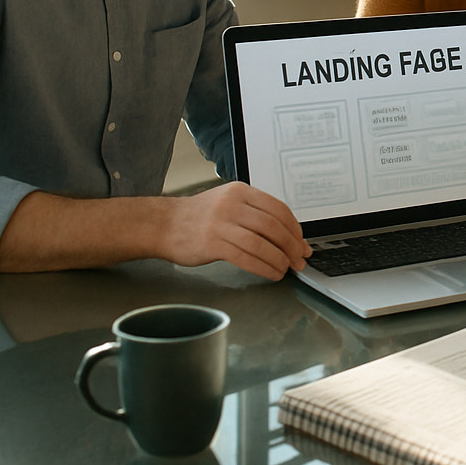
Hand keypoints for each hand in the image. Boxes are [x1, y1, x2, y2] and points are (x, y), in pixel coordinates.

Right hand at [161, 182, 310, 280]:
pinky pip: (246, 257)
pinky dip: (264, 267)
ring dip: (279, 259)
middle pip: (273, 226)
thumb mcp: (228, 202)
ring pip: (262, 243)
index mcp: (241, 191)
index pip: (278, 209)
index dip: (295, 229)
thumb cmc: (199, 216)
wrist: (163, 224)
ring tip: (287, 268)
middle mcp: (232, 204)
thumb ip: (255, 213)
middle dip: (291, 246)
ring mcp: (221, 223)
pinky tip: (271, 273)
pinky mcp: (212, 243)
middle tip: (299, 259)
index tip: (302, 243)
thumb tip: (287, 234)